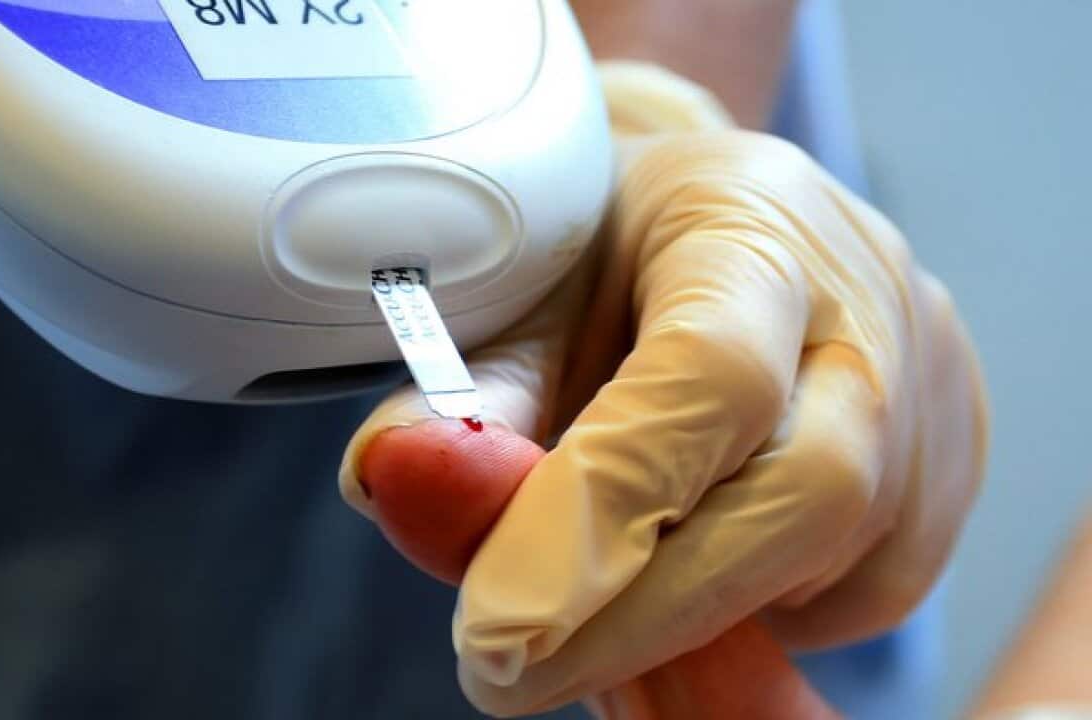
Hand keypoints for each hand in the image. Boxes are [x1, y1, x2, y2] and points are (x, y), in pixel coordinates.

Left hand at [339, 63, 988, 715]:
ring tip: (593, 603)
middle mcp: (867, 294)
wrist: (694, 213)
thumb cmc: (598, 250)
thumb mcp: (517, 294)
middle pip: (808, 488)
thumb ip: (464, 393)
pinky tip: (693, 569)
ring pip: (849, 556)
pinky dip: (771, 608)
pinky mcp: (951, 450)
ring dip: (706, 613)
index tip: (493, 627)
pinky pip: (877, 581)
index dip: (602, 514)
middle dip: (652, 612)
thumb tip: (394, 478)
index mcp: (748, 215)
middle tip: (513, 673)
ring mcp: (930, 374)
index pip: (708, 378)